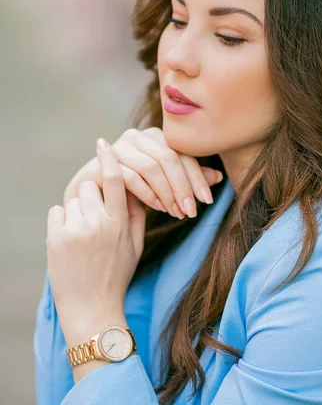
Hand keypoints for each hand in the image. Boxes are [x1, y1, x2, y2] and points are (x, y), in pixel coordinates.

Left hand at [47, 139, 145, 332]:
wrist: (92, 308)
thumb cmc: (116, 275)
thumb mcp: (135, 245)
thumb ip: (136, 214)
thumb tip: (132, 188)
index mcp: (120, 222)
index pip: (117, 180)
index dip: (109, 158)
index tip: (103, 143)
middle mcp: (98, 222)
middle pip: (91, 185)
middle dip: (93, 195)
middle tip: (95, 215)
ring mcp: (76, 230)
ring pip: (74, 198)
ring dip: (78, 209)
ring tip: (82, 234)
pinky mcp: (56, 238)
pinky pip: (57, 211)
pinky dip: (61, 220)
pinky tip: (69, 238)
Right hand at [63, 127, 223, 218]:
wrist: (95, 195)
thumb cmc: (133, 190)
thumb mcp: (165, 185)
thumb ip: (187, 179)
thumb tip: (218, 177)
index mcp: (158, 137)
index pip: (183, 153)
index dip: (197, 177)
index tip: (206, 201)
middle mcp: (140, 135)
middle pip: (169, 158)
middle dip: (183, 187)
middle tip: (191, 211)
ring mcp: (121, 145)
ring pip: (152, 167)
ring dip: (167, 192)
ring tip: (175, 212)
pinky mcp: (106, 160)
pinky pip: (132, 176)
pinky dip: (148, 194)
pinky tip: (158, 208)